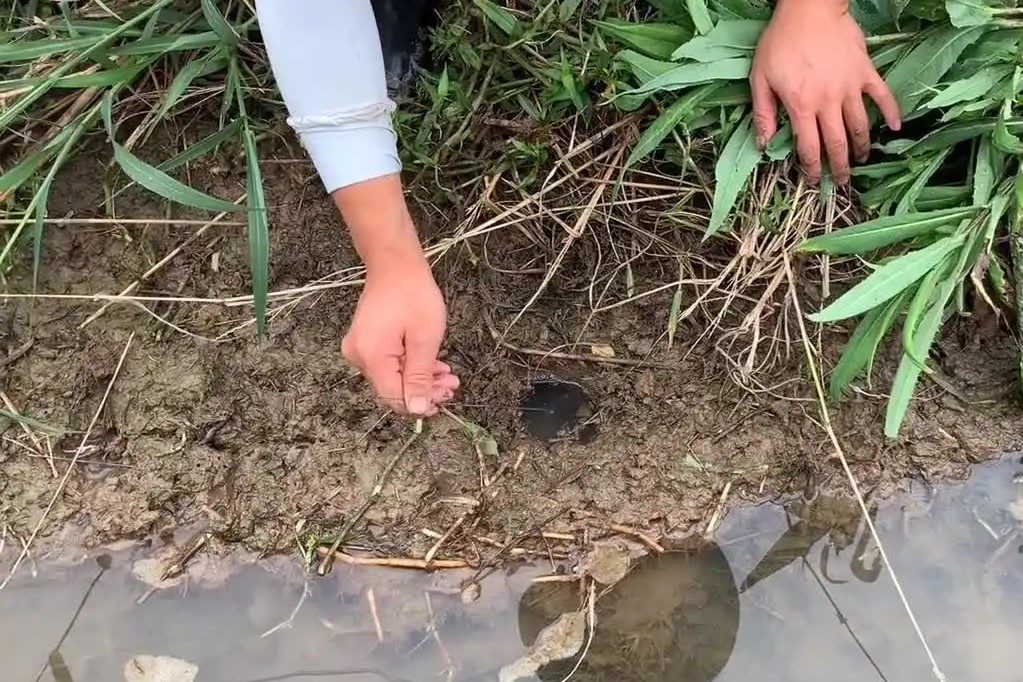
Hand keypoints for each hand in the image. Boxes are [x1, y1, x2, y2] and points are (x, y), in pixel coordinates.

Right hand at [341, 255, 458, 416]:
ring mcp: (360, 350)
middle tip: (451, 384)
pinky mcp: (365, 344)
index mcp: (371, 356)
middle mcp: (359, 356)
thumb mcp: (425, 338)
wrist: (395, 264)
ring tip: (447, 374)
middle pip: (392, 389)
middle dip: (424, 390)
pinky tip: (431, 364)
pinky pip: (388, 365)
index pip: (394, 397)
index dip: (419, 403)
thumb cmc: (413, 293)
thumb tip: (418, 409)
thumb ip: (420, 376)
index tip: (444, 398)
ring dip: (420, 379)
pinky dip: (410, 366)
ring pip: (393, 378)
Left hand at [749, 0, 900, 184]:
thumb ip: (764, 113)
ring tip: (862, 159)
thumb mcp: (760, 79)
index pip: (809, 147)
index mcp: (801, 106)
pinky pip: (883, 95)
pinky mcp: (866, 72)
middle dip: (839, 166)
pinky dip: (891, 112)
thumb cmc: (780, 42)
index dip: (812, 167)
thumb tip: (764, 144)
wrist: (809, 9)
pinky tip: (896, 127)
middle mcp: (828, 102)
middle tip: (843, 182)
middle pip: (836, 142)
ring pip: (860, 125)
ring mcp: (850, 87)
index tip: (815, 180)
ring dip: (861, 146)